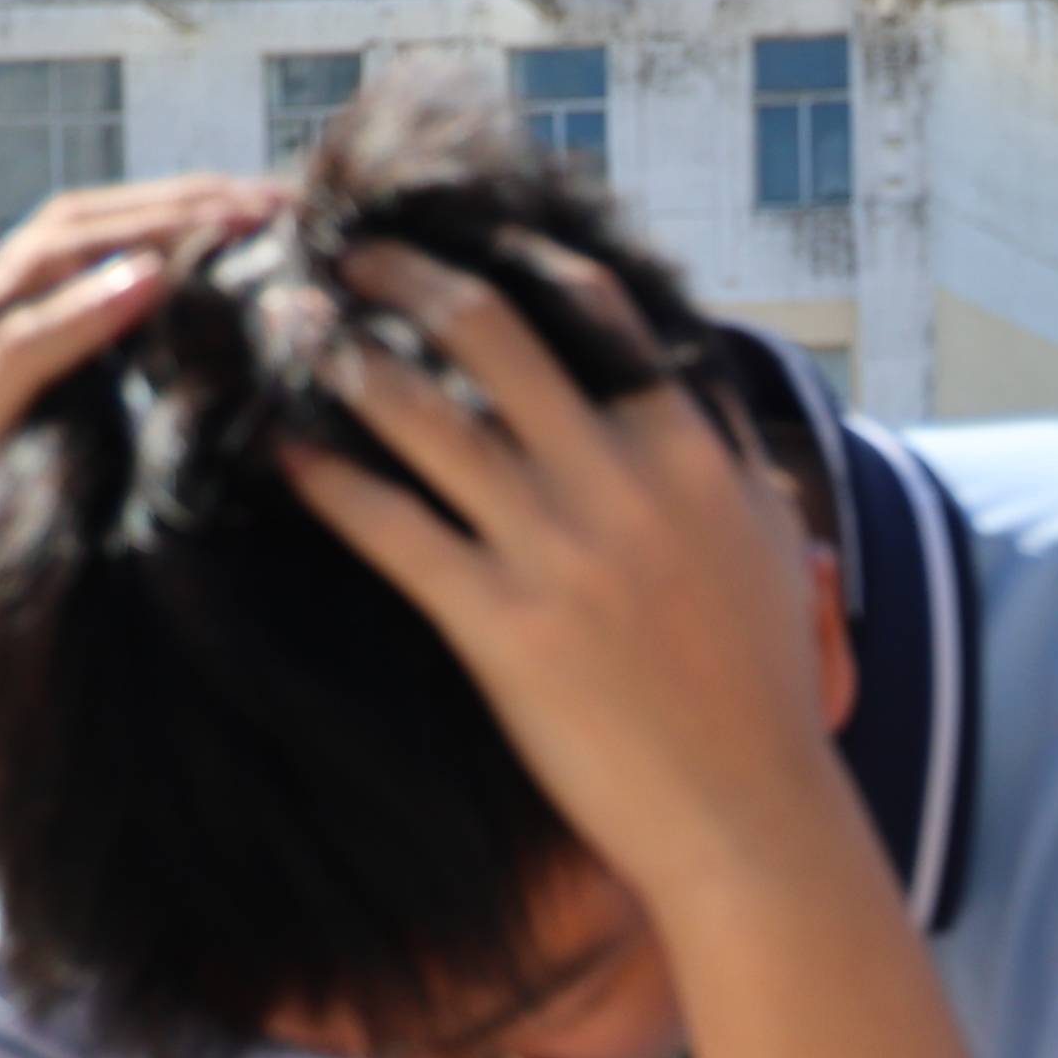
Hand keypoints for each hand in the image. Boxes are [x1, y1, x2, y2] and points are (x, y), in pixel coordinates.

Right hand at [0, 178, 275, 726]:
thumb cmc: (11, 622)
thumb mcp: (93, 504)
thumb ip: (138, 437)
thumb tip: (251, 410)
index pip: (93, 244)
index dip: (186, 213)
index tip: (285, 213)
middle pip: (73, 229)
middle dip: (182, 201)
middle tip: (282, 196)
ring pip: (46, 262)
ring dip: (150, 229)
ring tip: (241, 213)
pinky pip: (18, 349)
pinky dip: (85, 309)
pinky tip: (155, 282)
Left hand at [282, 237, 848, 922]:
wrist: (751, 820)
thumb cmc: (764, 696)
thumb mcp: (772, 550)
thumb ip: (728, 460)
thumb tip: (696, 392)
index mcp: (690, 451)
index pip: (591, 307)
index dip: (511, 253)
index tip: (455, 237)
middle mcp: (623, 480)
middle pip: (488, 329)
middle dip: (401, 275)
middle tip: (345, 254)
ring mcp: (561, 550)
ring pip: (425, 415)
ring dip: (344, 358)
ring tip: (294, 330)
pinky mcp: (505, 627)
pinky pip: (394, 527)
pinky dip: (330, 480)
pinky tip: (284, 454)